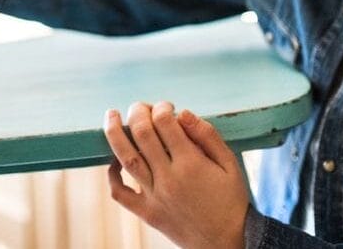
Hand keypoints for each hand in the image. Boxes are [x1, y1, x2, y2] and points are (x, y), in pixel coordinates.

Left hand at [102, 101, 248, 248]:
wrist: (228, 243)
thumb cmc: (232, 200)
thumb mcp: (230, 164)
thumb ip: (207, 136)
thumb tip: (182, 113)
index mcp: (191, 164)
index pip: (165, 123)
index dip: (162, 108)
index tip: (166, 107)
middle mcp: (169, 178)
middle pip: (142, 135)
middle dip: (137, 113)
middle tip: (139, 106)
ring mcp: (155, 197)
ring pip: (127, 159)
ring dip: (114, 133)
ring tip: (110, 115)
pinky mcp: (147, 213)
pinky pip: (120, 193)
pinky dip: (112, 175)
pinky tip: (115, 160)